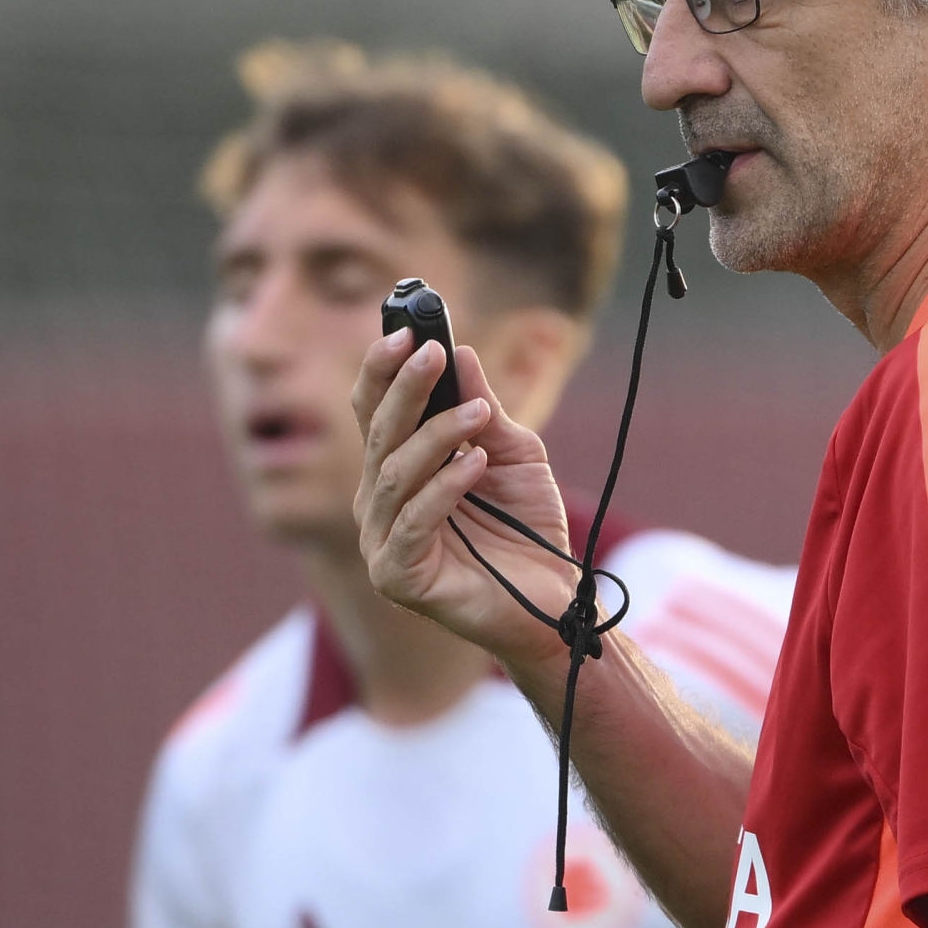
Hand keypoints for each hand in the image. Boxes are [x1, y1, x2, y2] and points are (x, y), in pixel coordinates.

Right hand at [351, 332, 577, 663]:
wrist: (553, 597)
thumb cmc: (527, 527)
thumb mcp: (514, 454)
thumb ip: (484, 410)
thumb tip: (461, 354)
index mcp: (396, 468)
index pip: (374, 411)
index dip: (384, 370)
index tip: (406, 330)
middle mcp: (379, 501)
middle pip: (379, 434)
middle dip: (405, 388)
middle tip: (431, 352)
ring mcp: (382, 540)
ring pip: (394, 473)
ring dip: (436, 435)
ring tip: (478, 414)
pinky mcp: (397, 575)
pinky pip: (414, 521)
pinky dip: (444, 487)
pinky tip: (475, 465)